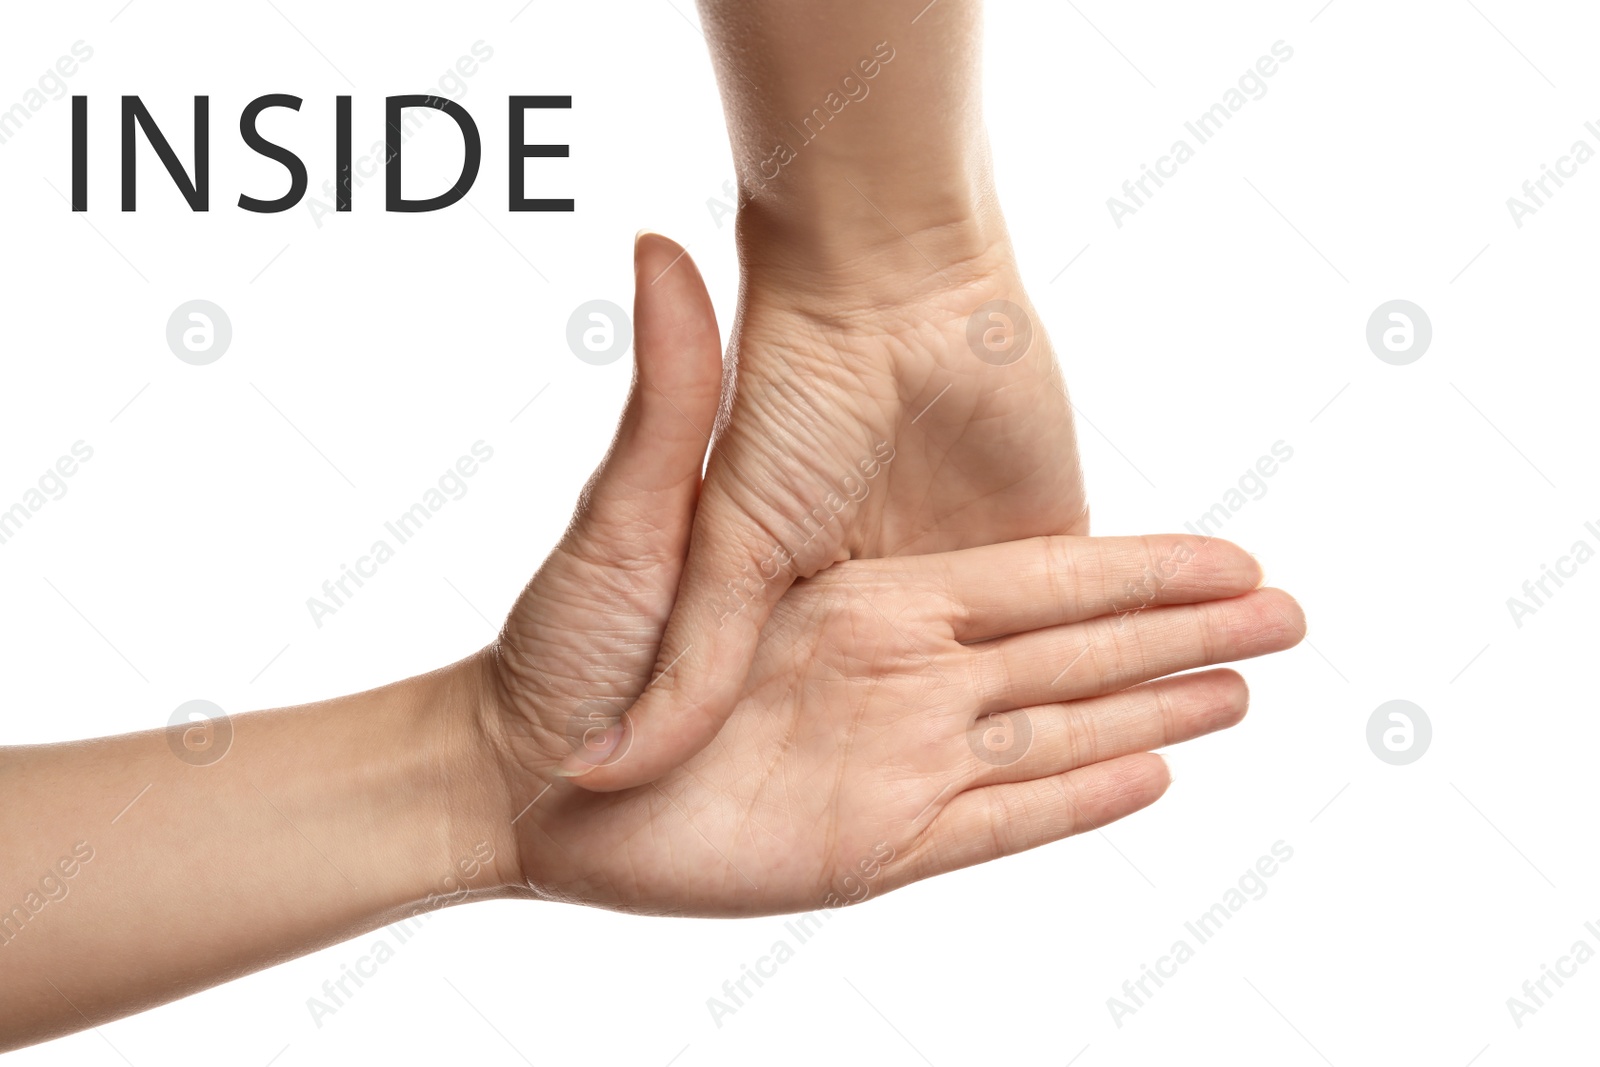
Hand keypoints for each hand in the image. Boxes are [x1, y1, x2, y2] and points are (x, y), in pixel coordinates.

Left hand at [478, 234, 1304, 913]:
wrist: (520, 759)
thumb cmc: (564, 635)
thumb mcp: (633, 510)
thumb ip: (673, 391)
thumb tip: (654, 243)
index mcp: (871, 588)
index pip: (1035, 581)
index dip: (1134, 572)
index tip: (1224, 559)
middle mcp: (900, 664)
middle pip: (1069, 652)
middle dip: (1177, 636)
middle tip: (1288, 619)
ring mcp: (893, 751)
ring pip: (1052, 730)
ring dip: (1150, 708)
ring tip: (1245, 689)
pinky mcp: (871, 838)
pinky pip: (994, 816)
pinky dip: (1074, 798)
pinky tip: (1149, 773)